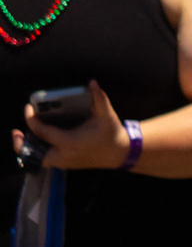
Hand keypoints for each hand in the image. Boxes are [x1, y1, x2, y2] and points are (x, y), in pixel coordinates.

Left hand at [15, 81, 129, 169]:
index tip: (28, 108)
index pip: (42, 132)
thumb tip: (92, 82)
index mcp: (70, 142)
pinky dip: (39, 152)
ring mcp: (65, 162)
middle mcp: (65, 155)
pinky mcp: (67, 165)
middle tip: (17, 131)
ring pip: (38, 159)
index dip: (31, 119)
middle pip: (33, 153)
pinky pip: (46, 160)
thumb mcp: (106, 115)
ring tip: (26, 135)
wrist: (120, 153)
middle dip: (21, 143)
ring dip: (30, 148)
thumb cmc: (112, 133)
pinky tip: (40, 141)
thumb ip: (99, 97)